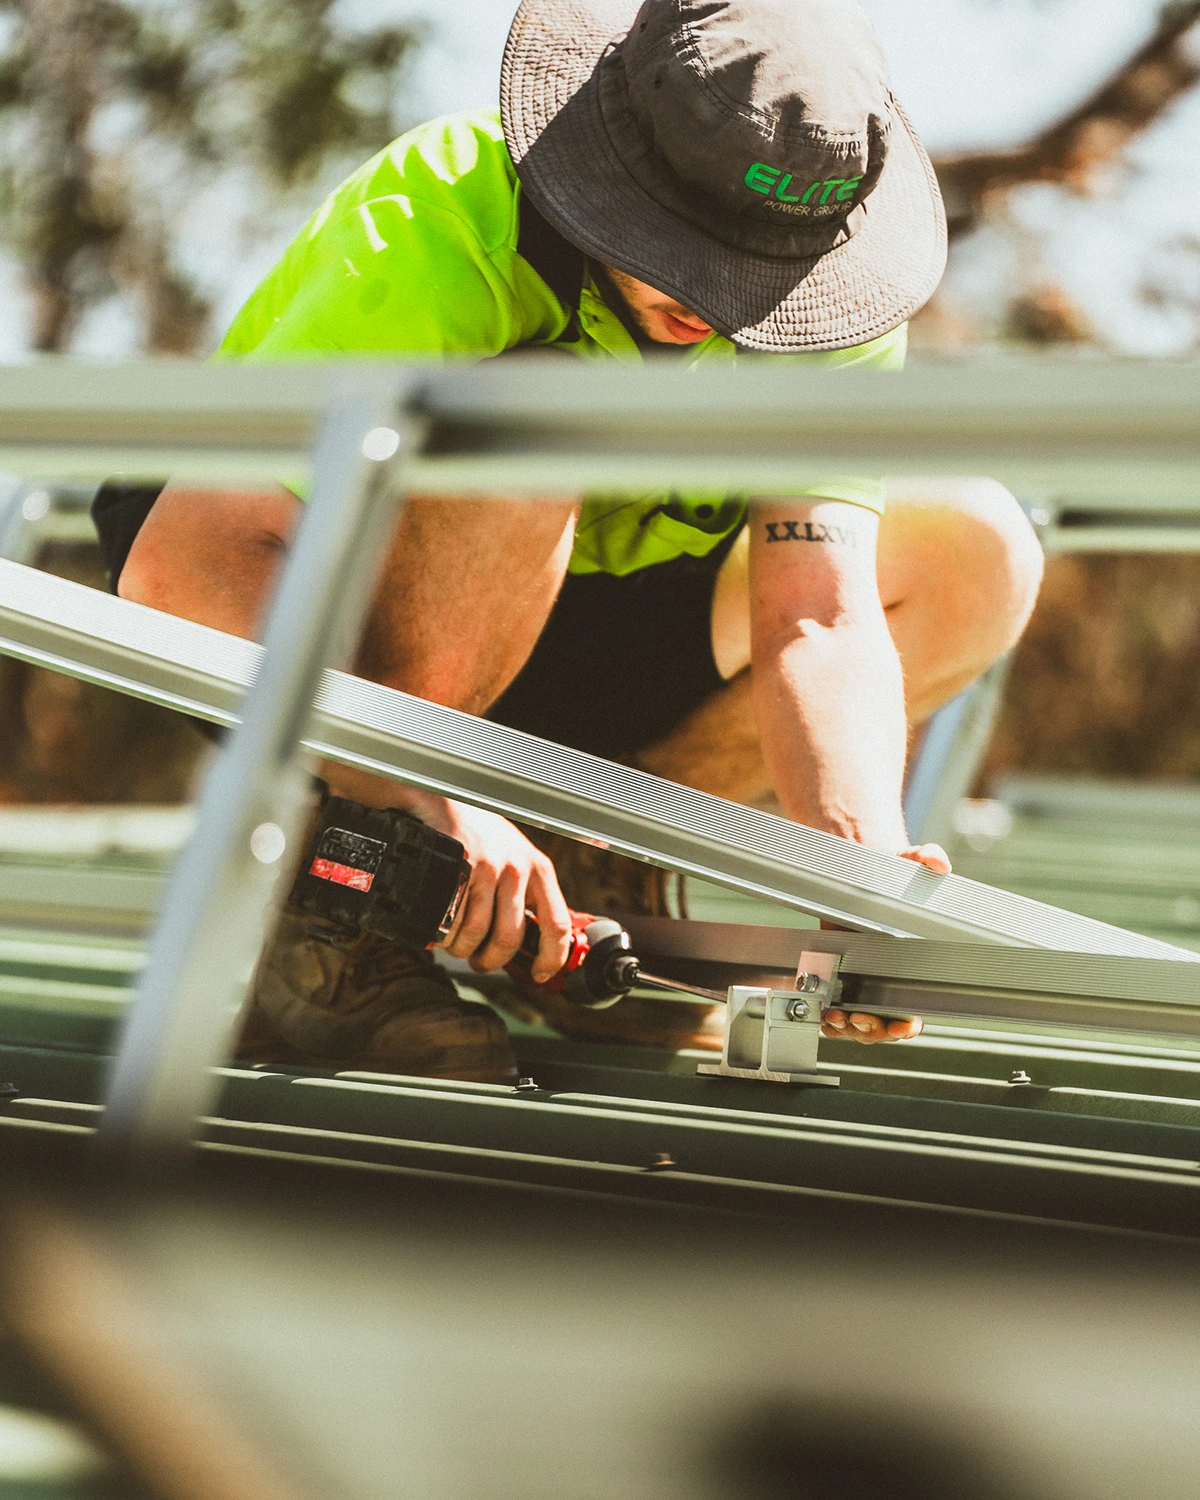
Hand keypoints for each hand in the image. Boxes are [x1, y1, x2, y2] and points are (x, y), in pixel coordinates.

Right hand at [413, 798, 571, 980]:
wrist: (443, 799)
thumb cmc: (478, 832)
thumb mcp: (514, 857)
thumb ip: (524, 893)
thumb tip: (529, 940)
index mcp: (539, 869)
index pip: (556, 926)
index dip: (550, 959)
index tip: (540, 973)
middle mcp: (517, 869)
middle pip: (509, 939)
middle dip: (491, 961)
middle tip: (480, 961)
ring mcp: (487, 868)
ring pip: (476, 934)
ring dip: (462, 948)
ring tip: (456, 941)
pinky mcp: (458, 868)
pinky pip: (450, 919)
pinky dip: (443, 933)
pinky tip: (441, 926)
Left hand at [818, 841, 948, 1042]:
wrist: (862, 871)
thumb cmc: (894, 874)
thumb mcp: (911, 861)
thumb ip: (928, 857)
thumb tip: (938, 862)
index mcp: (914, 964)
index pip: (916, 1009)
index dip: (909, 1023)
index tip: (901, 1025)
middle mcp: (889, 977)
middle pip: (884, 1024)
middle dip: (872, 1028)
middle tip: (859, 1018)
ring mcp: (861, 979)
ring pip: (858, 1022)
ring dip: (848, 1026)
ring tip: (837, 1016)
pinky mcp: (837, 975)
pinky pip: (835, 1008)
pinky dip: (828, 1017)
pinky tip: (823, 1012)